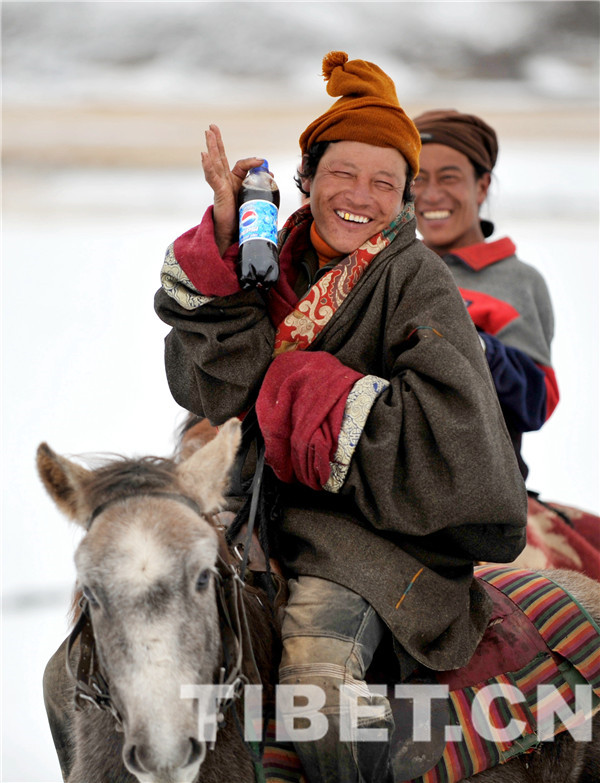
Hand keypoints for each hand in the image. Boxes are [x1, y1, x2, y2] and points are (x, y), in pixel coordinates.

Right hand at [201, 124, 264, 255]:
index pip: (241, 166)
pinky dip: (209, 166)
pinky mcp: (219, 193)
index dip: (253, 162)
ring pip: (215, 163)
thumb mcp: (254, 199)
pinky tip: (204, 155)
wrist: (231, 235)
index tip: (263, 163)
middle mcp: (225, 182)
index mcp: (233, 183)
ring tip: (208, 133)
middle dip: (217, 142)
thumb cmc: (241, 219)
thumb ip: (262, 186)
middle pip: (220, 158)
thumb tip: (273, 175)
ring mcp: (220, 186)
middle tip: (212, 127)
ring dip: (212, 147)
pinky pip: (213, 178)